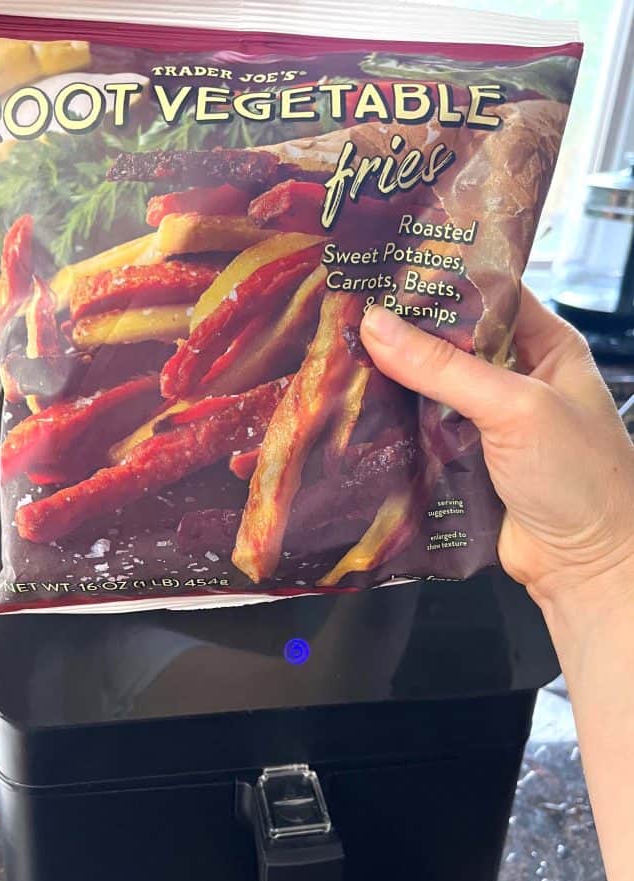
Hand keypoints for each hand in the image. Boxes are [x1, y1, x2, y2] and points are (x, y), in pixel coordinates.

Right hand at [360, 288, 633, 610]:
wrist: (586, 564)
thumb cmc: (581, 478)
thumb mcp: (515, 407)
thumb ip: (445, 367)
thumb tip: (379, 326)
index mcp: (545, 347)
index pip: (488, 294)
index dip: (441, 281)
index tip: (387, 270)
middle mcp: (516, 379)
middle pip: (450, 344)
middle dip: (405, 334)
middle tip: (349, 314)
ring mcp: (488, 423)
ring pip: (430, 391)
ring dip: (395, 383)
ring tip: (342, 357)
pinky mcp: (464, 462)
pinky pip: (422, 435)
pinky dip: (395, 428)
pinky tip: (358, 414)